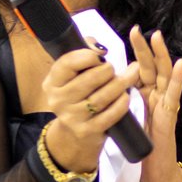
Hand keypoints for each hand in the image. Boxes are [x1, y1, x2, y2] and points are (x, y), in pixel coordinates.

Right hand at [42, 44, 139, 173]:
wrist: (74, 134)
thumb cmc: (78, 95)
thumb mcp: (73, 76)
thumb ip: (84, 53)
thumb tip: (100, 48)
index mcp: (52, 82)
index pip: (68, 63)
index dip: (88, 56)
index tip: (99, 57)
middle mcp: (58, 100)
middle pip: (90, 79)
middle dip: (107, 71)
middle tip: (113, 70)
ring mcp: (72, 118)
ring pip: (102, 97)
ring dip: (119, 84)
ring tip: (128, 77)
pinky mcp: (87, 131)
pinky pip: (110, 114)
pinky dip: (121, 103)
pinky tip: (126, 96)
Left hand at [129, 26, 181, 181]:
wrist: (155, 172)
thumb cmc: (141, 147)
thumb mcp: (127, 118)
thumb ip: (122, 102)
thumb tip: (106, 85)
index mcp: (144, 96)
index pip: (140, 70)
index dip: (135, 53)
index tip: (127, 37)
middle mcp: (156, 96)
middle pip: (152, 67)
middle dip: (145, 48)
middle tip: (138, 29)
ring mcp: (165, 104)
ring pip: (164, 75)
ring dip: (161, 55)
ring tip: (157, 37)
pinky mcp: (170, 116)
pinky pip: (174, 95)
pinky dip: (177, 79)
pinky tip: (180, 64)